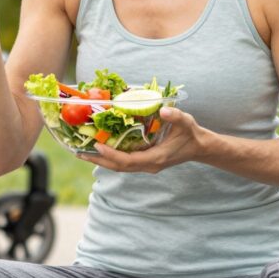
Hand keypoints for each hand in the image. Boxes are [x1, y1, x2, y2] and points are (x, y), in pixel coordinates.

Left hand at [77, 106, 205, 172]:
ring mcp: (146, 165)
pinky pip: (124, 162)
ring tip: (84, 152)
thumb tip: (164, 110)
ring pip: (120, 166)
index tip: (97, 145)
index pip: (128, 161)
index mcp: (156, 158)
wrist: (199, 147)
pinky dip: (110, 157)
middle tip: (79, 152)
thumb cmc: (191, 134)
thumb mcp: (186, 122)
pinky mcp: (145, 161)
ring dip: (102, 160)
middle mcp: (149, 165)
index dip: (111, 155)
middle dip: (99, 160)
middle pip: (119, 167)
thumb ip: (175, 116)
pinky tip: (101, 149)